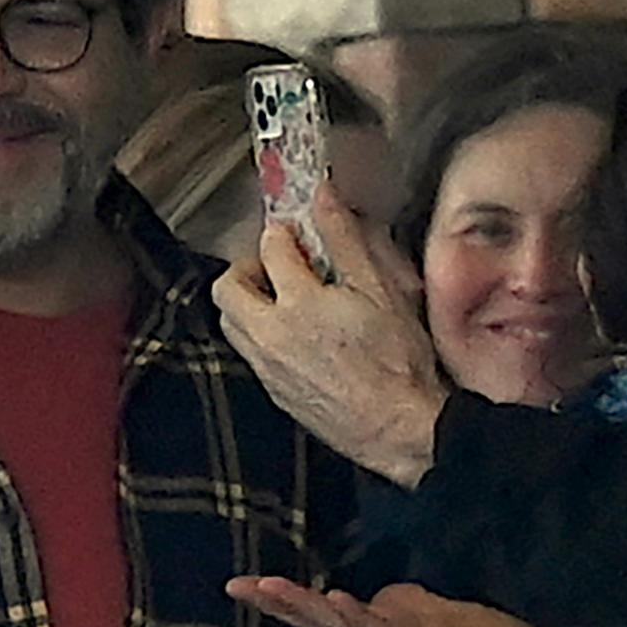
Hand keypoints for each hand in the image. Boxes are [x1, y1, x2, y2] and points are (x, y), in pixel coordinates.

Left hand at [211, 191, 450, 489]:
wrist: (397, 428)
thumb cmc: (397, 362)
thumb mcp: (380, 291)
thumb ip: (346, 241)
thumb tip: (323, 197)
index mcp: (298, 302)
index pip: (271, 249)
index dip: (283, 233)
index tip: (296, 232)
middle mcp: (270, 335)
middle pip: (228, 288)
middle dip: (246, 268)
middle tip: (277, 266)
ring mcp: (268, 368)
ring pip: (232, 324)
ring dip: (248, 304)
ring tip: (283, 301)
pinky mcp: (275, 393)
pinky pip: (250, 354)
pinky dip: (260, 335)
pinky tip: (295, 337)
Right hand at [229, 576, 585, 626]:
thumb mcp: (449, 621)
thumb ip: (411, 608)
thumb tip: (373, 595)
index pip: (332, 619)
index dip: (290, 602)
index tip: (245, 583)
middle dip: (285, 606)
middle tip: (240, 585)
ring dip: (315, 612)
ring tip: (276, 590)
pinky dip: (369, 624)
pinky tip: (345, 604)